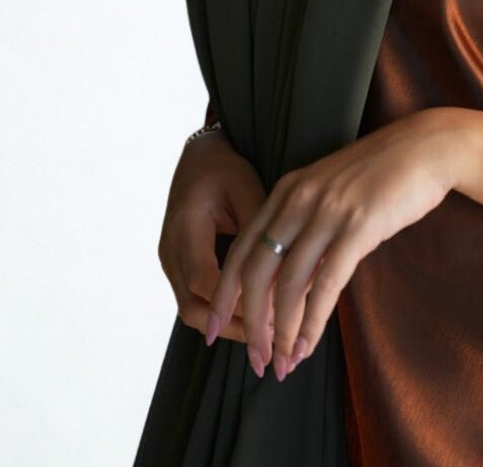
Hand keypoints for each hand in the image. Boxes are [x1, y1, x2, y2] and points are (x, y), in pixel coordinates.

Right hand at [158, 128, 267, 343]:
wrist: (199, 158)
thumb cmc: (226, 170)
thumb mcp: (247, 189)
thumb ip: (260, 230)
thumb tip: (291, 271)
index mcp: (184, 228)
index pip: (204, 279)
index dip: (236, 304)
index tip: (271, 318)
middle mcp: (171, 251)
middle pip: (193, 307)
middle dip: (232, 327)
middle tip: (270, 343)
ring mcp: (171, 262)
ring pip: (194, 310)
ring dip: (228, 326)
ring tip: (266, 338)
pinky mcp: (180, 267)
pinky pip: (198, 299)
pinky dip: (224, 312)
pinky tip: (255, 318)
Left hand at [206, 107, 456, 381]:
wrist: (426, 147)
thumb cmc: (382, 174)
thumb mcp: (331, 193)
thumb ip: (306, 230)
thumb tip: (292, 284)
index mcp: (287, 190)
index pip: (240, 249)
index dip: (224, 294)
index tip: (216, 329)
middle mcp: (298, 199)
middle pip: (256, 271)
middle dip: (250, 323)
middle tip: (255, 360)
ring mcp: (328, 211)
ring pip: (288, 283)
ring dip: (282, 331)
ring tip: (283, 363)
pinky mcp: (358, 226)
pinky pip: (326, 283)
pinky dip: (313, 321)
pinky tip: (309, 345)